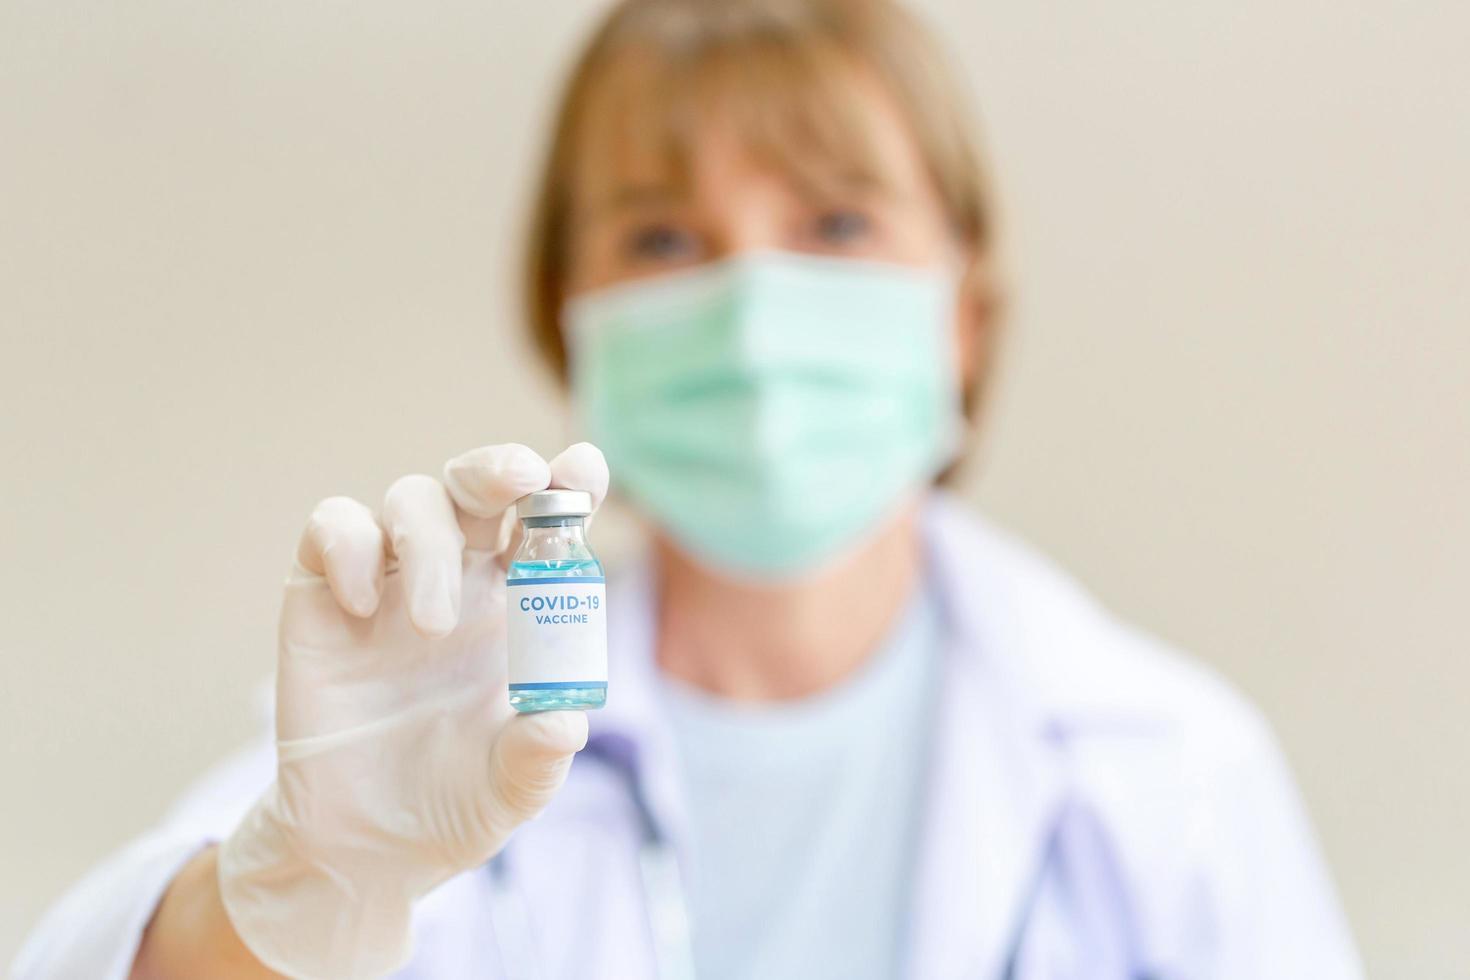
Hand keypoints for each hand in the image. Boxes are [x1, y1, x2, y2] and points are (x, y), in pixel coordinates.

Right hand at [217, 442, 608, 979]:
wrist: (362, 847)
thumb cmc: (455, 800)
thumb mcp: (511, 789)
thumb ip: (539, 755)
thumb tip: (563, 722)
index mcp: (520, 605)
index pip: (553, 524)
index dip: (571, 485)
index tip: (584, 471)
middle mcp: (461, 576)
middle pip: (481, 485)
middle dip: (501, 468)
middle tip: (521, 480)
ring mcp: (392, 579)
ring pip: (413, 496)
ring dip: (431, 544)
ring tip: (432, 625)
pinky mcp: (324, 593)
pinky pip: (333, 527)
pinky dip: (351, 547)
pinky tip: (363, 606)